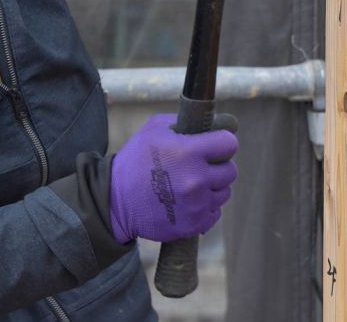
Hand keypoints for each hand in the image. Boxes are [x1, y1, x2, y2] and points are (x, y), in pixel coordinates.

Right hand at [109, 113, 237, 243]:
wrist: (115, 201)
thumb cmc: (135, 161)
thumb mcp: (154, 130)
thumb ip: (184, 122)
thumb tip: (215, 122)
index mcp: (188, 152)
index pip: (229, 143)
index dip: (222, 142)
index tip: (214, 145)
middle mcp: (196, 179)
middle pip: (230, 170)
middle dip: (217, 166)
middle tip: (199, 166)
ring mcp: (197, 204)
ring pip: (224, 192)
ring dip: (212, 187)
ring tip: (190, 185)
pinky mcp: (194, 224)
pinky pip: (215, 212)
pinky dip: (205, 207)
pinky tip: (188, 202)